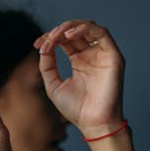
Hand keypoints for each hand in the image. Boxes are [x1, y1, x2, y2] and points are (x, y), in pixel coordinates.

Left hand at [33, 19, 125, 134]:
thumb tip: (43, 47)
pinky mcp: (113, 56)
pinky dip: (84, 29)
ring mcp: (103, 54)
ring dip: (70, 27)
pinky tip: (69, 36)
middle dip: (58, 32)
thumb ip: (47, 66)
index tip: (36, 44)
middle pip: (75, 31)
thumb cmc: (76, 110)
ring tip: (57, 36)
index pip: (65, 40)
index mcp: (80, 61)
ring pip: (88, 26)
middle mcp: (92, 55)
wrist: (93, 123)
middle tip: (45, 40)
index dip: (50, 37)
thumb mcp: (53, 85)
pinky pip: (101, 32)